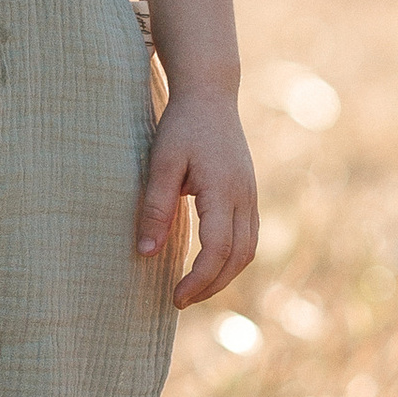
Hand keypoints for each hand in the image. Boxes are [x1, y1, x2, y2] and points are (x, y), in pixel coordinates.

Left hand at [137, 89, 258, 306]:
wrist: (210, 95)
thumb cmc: (182, 126)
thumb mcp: (161, 163)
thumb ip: (155, 208)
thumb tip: (146, 253)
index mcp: (224, 191)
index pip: (218, 250)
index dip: (198, 280)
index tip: (175, 297)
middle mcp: (245, 197)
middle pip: (238, 257)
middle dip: (212, 286)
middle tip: (180, 300)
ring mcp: (251, 195)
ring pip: (249, 250)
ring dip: (224, 276)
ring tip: (194, 289)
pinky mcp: (249, 194)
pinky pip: (248, 237)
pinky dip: (232, 259)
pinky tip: (209, 265)